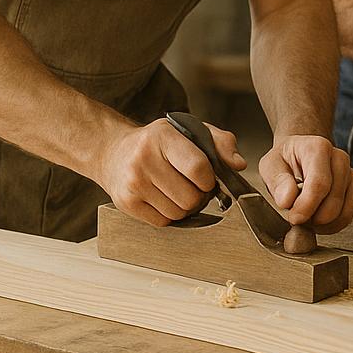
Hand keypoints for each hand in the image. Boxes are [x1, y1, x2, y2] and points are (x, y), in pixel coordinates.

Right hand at [98, 118, 241, 227]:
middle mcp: (144, 160)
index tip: (208, 178)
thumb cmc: (160, 142)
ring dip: (186, 207)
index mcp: (163, 138)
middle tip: (195, 186)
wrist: (114, 152)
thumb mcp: (190, 130)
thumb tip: (238, 165)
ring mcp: (133, 184)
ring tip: (180, 191)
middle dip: (200, 195)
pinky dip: (170, 215)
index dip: (210, 179)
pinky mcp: (126, 203)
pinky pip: (163, 222)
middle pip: (191, 197)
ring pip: (179, 213)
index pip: (198, 168)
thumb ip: (221, 143)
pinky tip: (166, 199)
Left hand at [259, 134, 352, 232]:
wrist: (298, 155)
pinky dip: (331, 225)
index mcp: (318, 148)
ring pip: (342, 211)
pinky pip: (347, 216)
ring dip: (322, 224)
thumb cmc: (285, 160)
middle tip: (295, 217)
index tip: (294, 218)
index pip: (319, 183)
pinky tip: (317, 221)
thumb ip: (277, 181)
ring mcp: (349, 173)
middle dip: (313, 218)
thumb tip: (287, 200)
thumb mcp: (270, 165)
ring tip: (305, 218)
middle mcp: (339, 158)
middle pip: (334, 200)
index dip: (307, 206)